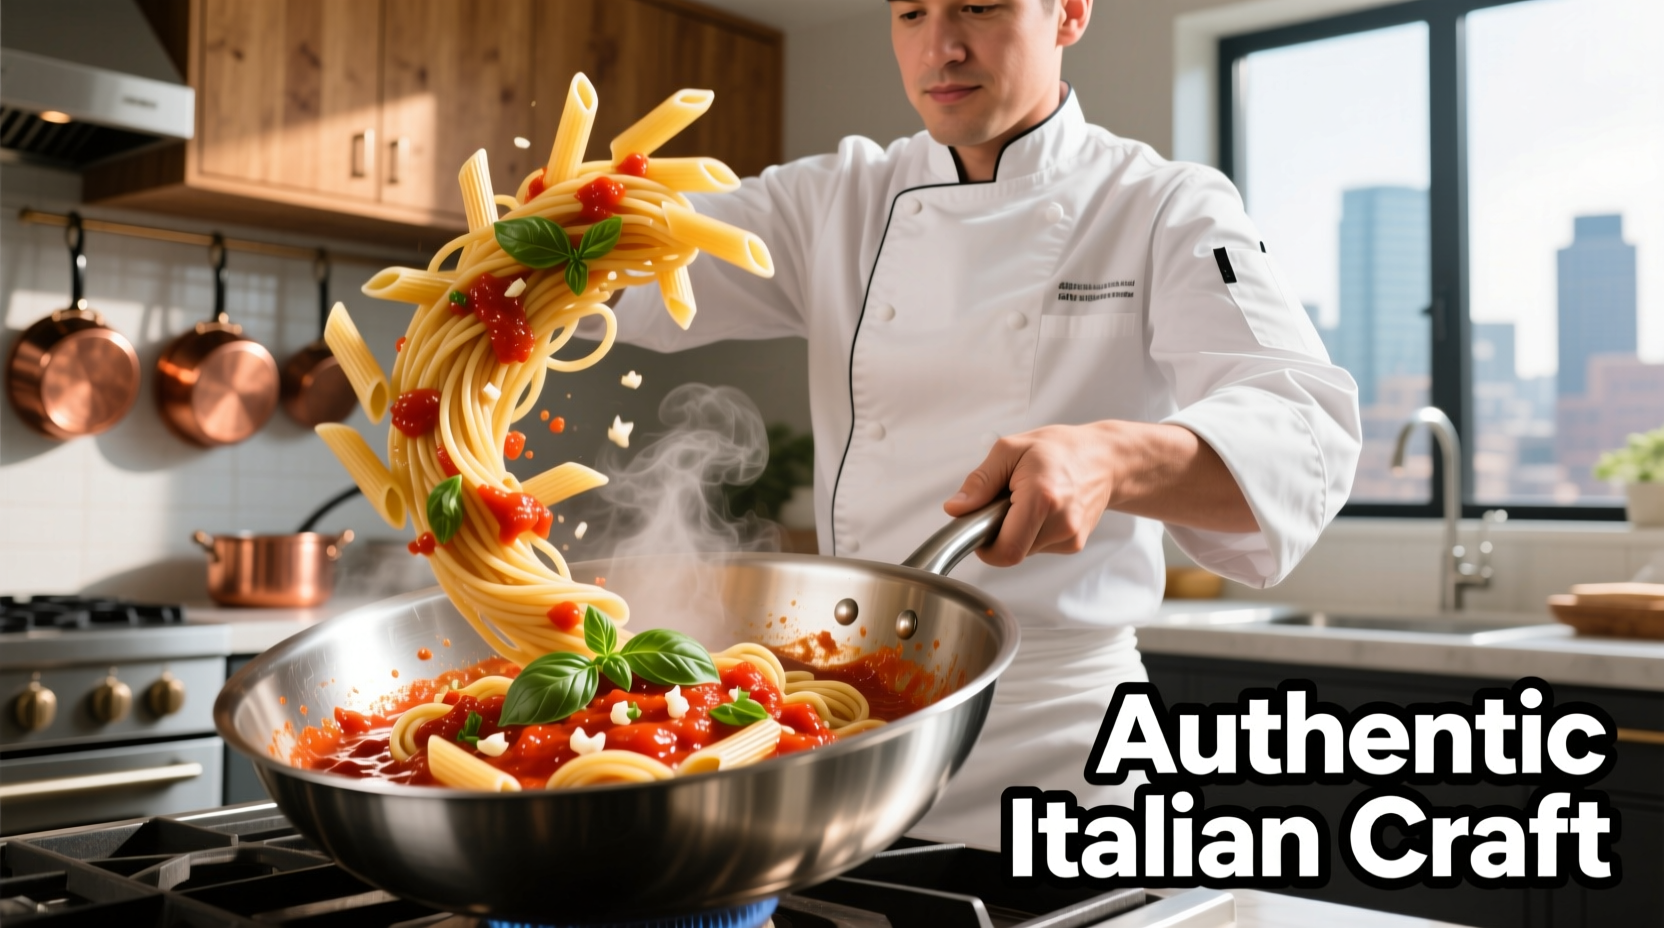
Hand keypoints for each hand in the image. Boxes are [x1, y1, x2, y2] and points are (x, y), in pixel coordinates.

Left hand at [944, 423, 1118, 566]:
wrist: (1105, 459)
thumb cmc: (1061, 449)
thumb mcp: (1011, 450)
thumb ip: (980, 481)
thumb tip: (956, 508)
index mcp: (1042, 498)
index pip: (1005, 550)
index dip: (984, 547)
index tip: (980, 527)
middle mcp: (1061, 523)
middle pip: (1012, 551)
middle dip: (1000, 531)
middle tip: (1007, 502)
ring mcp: (1071, 537)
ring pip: (1025, 551)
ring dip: (1017, 531)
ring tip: (1028, 501)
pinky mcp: (1075, 544)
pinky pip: (1039, 547)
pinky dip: (1033, 532)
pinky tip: (1043, 509)